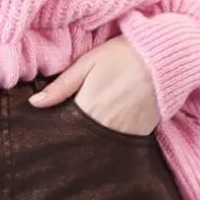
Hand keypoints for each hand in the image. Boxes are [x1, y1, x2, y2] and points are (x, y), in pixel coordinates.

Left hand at [27, 36, 159, 135]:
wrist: (166, 57)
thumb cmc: (123, 54)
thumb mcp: (87, 63)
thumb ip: (61, 86)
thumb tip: (34, 103)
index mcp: (88, 107)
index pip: (64, 128)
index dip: (56, 130)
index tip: (48, 131)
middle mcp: (105, 125)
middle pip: (81, 139)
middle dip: (73, 138)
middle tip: (66, 135)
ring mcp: (125, 132)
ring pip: (101, 145)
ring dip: (92, 141)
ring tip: (87, 133)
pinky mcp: (142, 133)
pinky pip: (121, 143)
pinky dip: (112, 140)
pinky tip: (108, 131)